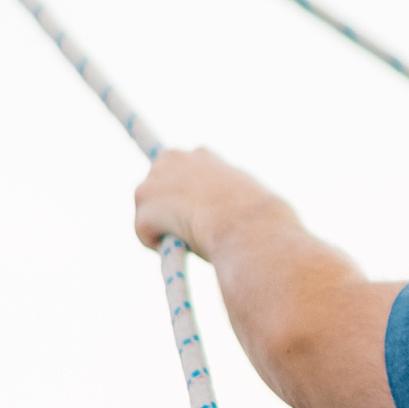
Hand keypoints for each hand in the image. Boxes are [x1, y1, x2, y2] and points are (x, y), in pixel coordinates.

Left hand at [133, 147, 288, 259]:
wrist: (252, 232)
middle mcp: (175, 159)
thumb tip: (250, 221)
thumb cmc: (265, 223)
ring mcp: (156, 180)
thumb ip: (239, 201)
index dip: (188, 194)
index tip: (197, 214)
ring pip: (147, 210)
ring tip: (189, 244)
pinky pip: (143, 231)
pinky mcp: (146, 204)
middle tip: (186, 232)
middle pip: (156, 185)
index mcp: (203, 157)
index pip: (183, 168)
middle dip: (166, 208)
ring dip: (162, 228)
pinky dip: (158, 245)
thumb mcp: (256, 201)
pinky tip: (182, 250)